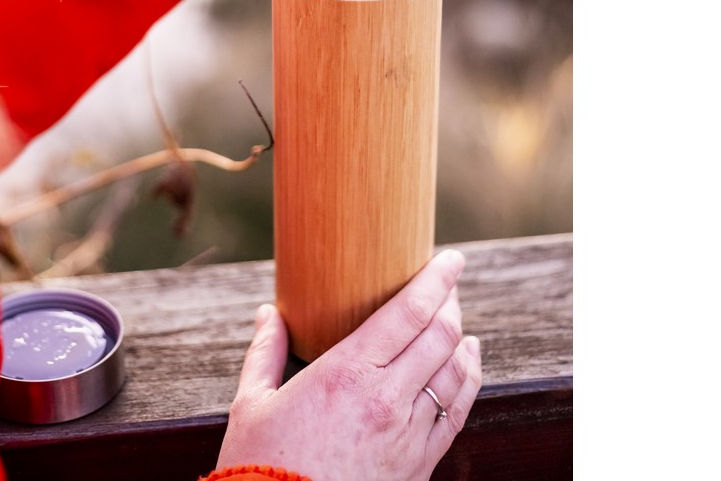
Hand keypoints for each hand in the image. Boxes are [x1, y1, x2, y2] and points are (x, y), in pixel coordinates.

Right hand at [216, 249, 481, 480]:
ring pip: (455, 374)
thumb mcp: (252, 404)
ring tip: (458, 320)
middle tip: (450, 283)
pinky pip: (456, 415)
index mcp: (346, 374)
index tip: (451, 259)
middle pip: (441, 336)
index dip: (437, 279)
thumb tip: (268, 313)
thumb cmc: (261, 466)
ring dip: (462, 339)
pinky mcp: (417, 466)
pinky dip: (468, 382)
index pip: (409, 313)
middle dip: (451, 302)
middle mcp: (386, 400)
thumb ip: (266, 352)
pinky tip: (466, 365)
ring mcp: (407, 436)